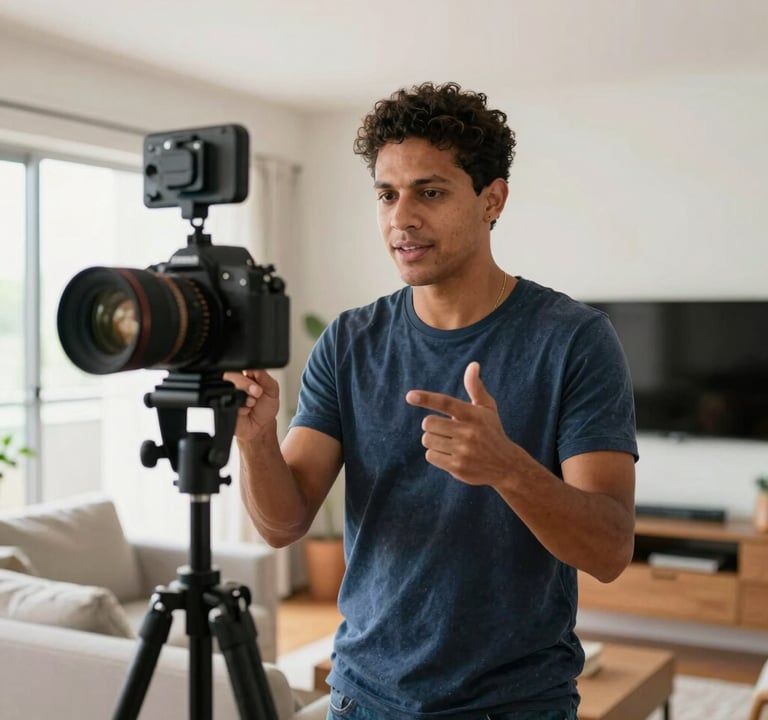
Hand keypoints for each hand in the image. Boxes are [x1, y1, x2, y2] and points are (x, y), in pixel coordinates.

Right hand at [222, 369, 280, 439]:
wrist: (261, 427)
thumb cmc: (265, 407)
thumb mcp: (272, 388)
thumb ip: (263, 376)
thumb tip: (253, 366)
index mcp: (245, 376)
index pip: (240, 366)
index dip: (249, 375)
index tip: (258, 386)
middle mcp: (235, 384)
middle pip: (232, 375)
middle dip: (247, 385)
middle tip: (257, 394)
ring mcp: (227, 394)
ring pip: (229, 388)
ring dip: (244, 397)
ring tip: (252, 404)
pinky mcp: (223, 406)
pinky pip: (227, 403)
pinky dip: (240, 408)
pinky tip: (245, 411)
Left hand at [405, 361, 514, 486]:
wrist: (506, 466)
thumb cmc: (491, 432)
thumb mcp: (487, 409)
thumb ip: (476, 388)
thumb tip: (473, 365)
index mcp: (474, 415)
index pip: (446, 403)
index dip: (427, 398)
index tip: (410, 396)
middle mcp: (469, 432)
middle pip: (429, 423)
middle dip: (432, 425)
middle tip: (445, 429)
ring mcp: (463, 451)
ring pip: (427, 440)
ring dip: (433, 440)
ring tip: (450, 443)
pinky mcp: (458, 467)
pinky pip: (431, 456)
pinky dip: (436, 454)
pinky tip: (451, 455)